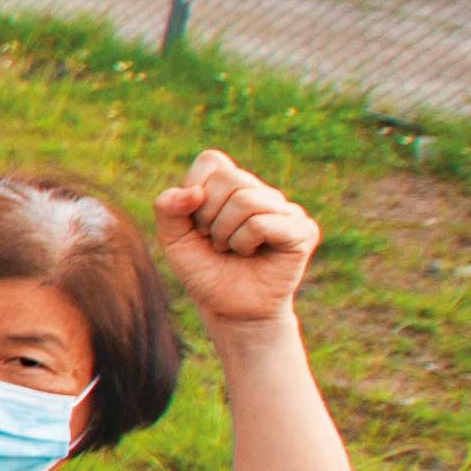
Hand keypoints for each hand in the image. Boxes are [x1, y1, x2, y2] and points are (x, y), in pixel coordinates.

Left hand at [151, 151, 318, 329]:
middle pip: (228, 178)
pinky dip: (244, 242)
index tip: (195, 221)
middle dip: (207, 216)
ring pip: (245, 200)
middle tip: (215, 241)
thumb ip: (168, 209)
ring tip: (231, 250)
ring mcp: (286, 210)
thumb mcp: (173, 238)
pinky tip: (251, 255)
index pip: (212, 160)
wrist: (228, 309)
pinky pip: (261, 222)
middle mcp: (263, 192)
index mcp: (234, 185)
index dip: (194, 189)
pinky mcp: (303, 230)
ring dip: (225, 233)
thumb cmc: (204, 270)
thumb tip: (191, 192)